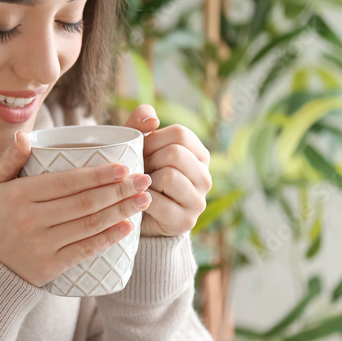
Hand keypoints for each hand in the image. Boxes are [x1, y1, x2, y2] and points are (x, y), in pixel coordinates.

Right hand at [0, 130, 151, 287]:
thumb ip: (10, 160)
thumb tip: (25, 135)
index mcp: (18, 195)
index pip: (66, 181)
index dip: (98, 174)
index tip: (123, 166)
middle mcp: (30, 219)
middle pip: (84, 202)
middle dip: (118, 190)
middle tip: (144, 179)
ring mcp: (41, 245)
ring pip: (88, 225)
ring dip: (120, 211)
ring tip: (143, 199)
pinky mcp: (49, 266)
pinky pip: (84, 250)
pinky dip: (108, 238)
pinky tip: (127, 227)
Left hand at [122, 104, 212, 237]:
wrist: (135, 213)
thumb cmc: (139, 171)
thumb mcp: (137, 144)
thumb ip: (140, 122)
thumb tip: (152, 119)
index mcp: (199, 155)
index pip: (180, 134)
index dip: (153, 140)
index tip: (141, 150)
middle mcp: (205, 177)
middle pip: (175, 154)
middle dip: (149, 160)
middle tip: (139, 169)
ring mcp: (198, 201)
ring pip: (169, 176)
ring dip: (146, 180)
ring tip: (139, 184)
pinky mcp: (185, 221)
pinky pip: (159, 201)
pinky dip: (142, 198)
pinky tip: (138, 199)